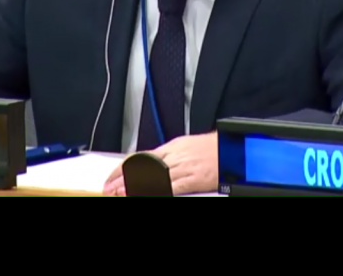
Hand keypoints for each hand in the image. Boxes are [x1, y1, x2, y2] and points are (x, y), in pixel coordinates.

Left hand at [103, 132, 218, 195]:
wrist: (232, 149)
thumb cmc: (213, 149)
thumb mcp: (186, 148)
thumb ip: (169, 158)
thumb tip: (151, 167)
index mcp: (172, 147)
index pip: (140, 157)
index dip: (123, 169)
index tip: (110, 178)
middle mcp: (174, 156)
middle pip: (142, 168)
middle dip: (123, 180)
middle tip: (109, 189)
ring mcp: (183, 168)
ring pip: (153, 178)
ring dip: (134, 187)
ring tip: (120, 194)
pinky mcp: (194, 179)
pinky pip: (171, 187)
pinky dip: (157, 192)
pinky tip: (146, 195)